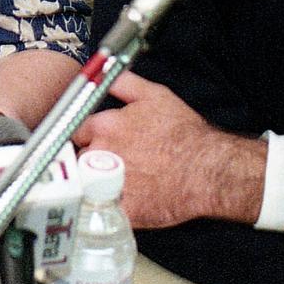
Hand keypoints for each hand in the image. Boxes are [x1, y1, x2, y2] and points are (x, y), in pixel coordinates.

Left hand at [72, 71, 264, 227]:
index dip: (84, 136)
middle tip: (104, 164)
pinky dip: (103, 208)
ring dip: (92, 184)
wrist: (208, 169)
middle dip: (86, 160)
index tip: (92, 141)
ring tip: (110, 184)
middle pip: (77, 158)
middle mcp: (101, 153)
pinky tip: (114, 205)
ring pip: (85, 185)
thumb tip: (102, 73)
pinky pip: (101, 210)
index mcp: (105, 126)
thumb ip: (122, 82)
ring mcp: (108, 183)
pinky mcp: (120, 209)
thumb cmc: (184, 134)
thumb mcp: (154, 95)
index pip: (75, 130)